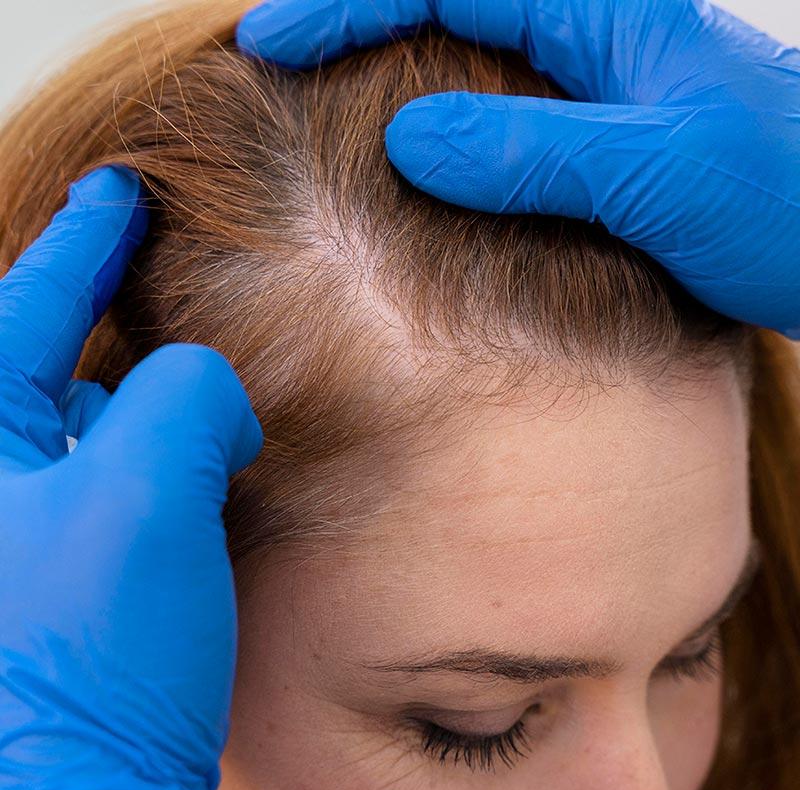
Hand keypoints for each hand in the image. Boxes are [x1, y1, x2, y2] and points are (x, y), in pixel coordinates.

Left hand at [0, 166, 263, 789]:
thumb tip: (205, 390)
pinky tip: (184, 475)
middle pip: (41, 368)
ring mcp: (12, 546)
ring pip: (73, 437)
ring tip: (176, 384)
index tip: (125, 192)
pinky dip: (141, 470)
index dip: (87, 241)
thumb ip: (184, 398)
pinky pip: (94, 498)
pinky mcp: (49, 593)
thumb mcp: (147, 491)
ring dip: (128, 404)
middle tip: (142, 278)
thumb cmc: (94, 656)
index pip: (29, 303)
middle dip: (96, 321)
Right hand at [237, 0, 799, 336]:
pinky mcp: (602, 140)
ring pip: (471, 54)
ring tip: (321, 94)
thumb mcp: (649, 174)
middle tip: (280, 56)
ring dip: (393, 65)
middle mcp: (596, 36)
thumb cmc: (780, 203)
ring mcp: (597, 88)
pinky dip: (443, 123)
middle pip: (451, 0)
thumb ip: (527, 151)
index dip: (349, 4)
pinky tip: (413, 158)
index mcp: (605, 13)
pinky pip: (501, 111)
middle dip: (359, 16)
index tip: (270, 43)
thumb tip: (403, 140)